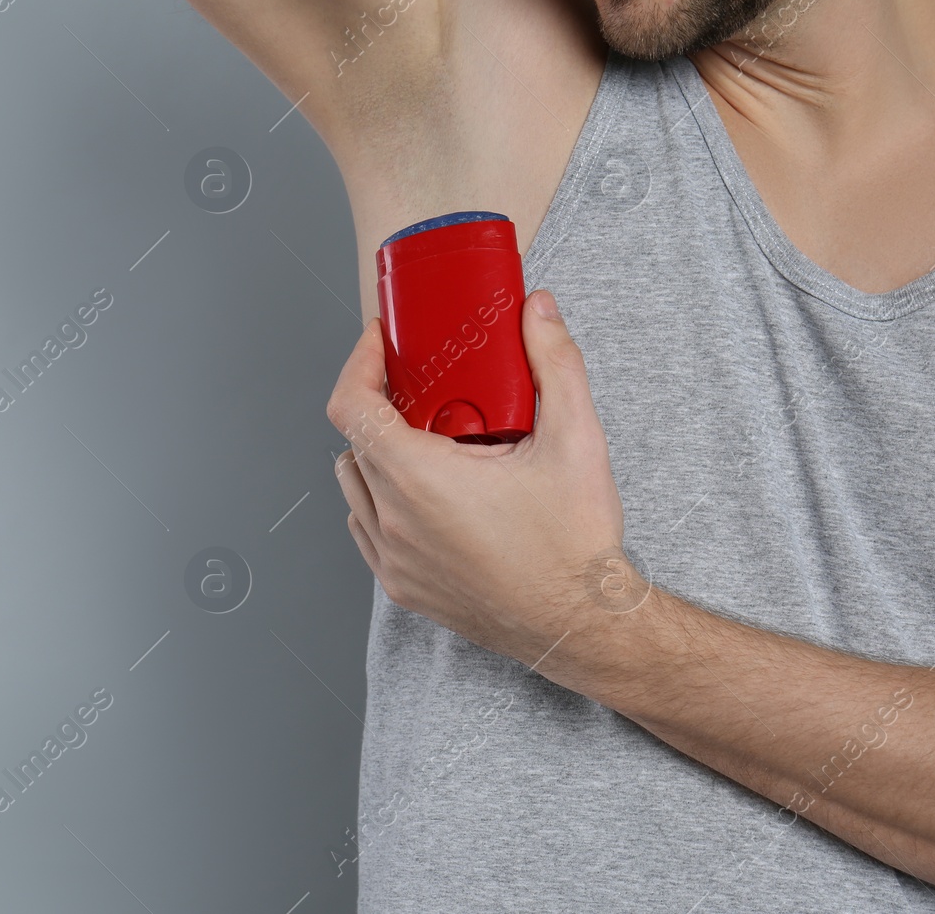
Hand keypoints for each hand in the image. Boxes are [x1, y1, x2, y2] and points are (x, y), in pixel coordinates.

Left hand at [326, 289, 631, 666]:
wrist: (583, 624)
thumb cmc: (575, 546)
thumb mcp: (576, 439)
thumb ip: (555, 362)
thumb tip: (537, 312)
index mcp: (421, 479)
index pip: (351, 405)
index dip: (358, 363)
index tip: (381, 345)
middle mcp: (395, 520)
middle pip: (354, 439)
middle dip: (382, 405)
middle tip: (426, 389)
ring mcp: (393, 559)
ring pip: (354, 485)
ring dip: (378, 454)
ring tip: (431, 441)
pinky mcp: (402, 586)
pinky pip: (366, 528)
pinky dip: (382, 500)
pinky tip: (428, 492)